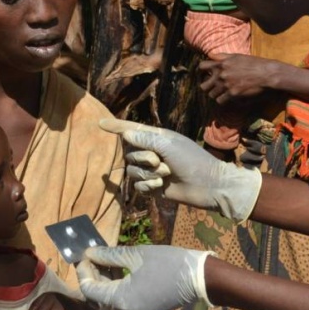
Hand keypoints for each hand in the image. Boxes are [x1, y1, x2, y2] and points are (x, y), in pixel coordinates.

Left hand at [77, 245, 212, 309]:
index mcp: (122, 299)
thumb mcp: (135, 255)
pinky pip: (121, 303)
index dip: (83, 271)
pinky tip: (117, 269)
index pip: (89, 289)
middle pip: (96, 298)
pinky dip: (114, 288)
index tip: (83, 254)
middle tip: (91, 256)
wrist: (199, 278)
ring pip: (108, 302)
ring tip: (103, 259)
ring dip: (102, 282)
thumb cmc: (168, 263)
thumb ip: (109, 255)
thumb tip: (89, 253)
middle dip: (91, 277)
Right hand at [100, 118, 261, 221]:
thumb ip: (145, 139)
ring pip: (132, 171)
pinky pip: (137, 185)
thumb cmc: (193, 161)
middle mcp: (152, 152)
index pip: (132, 130)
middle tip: (162, 162)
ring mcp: (152, 170)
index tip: (100, 122)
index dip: (116, 126)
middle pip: (130, 153)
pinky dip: (147, 186)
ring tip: (165, 175)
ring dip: (147, 174)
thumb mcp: (169, 145)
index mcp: (157, 137)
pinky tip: (160, 187)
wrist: (208, 186)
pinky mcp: (153, 187)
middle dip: (143, 158)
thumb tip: (125, 134)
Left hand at [199, 54, 278, 103]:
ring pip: (211, 95)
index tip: (204, 75)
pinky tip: (228, 98)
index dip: (201, 72)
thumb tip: (210, 55)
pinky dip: (223, 100)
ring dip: (216, 95)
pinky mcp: (233, 94)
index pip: (201, 67)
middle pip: (203, 86)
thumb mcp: (237, 56)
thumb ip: (222, 56)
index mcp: (221, 63)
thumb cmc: (255, 63)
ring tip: (222, 93)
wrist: (268, 74)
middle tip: (213, 88)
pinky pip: (221, 101)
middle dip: (207, 87)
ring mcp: (226, 85)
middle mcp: (221, 74)